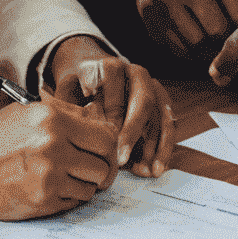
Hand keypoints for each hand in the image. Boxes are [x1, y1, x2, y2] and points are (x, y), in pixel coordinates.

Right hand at [0, 95, 119, 219]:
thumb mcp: (28, 112)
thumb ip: (66, 112)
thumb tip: (99, 118)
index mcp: (53, 118)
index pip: (105, 134)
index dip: (110, 145)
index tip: (105, 151)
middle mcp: (54, 145)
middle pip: (105, 162)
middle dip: (105, 168)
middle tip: (99, 171)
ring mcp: (48, 175)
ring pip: (92, 184)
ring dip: (87, 184)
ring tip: (70, 178)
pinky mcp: (42, 200)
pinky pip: (75, 201)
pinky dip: (71, 197)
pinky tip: (55, 188)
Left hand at [44, 35, 175, 176]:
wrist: (93, 82)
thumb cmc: (78, 93)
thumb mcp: (68, 94)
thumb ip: (70, 107)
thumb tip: (76, 128)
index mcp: (111, 67)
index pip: (115, 81)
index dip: (111, 106)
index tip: (104, 133)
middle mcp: (136, 74)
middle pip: (143, 100)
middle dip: (134, 132)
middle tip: (122, 159)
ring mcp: (153, 88)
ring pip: (162, 115)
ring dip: (156, 146)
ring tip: (147, 171)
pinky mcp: (163, 103)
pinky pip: (169, 126)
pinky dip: (164, 148)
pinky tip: (155, 168)